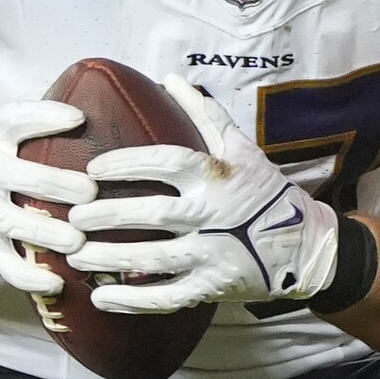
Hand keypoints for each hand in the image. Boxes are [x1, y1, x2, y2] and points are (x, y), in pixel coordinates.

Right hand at [0, 101, 91, 298]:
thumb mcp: (3, 122)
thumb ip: (38, 117)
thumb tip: (80, 118)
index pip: (14, 127)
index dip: (45, 125)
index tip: (80, 127)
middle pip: (12, 180)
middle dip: (51, 187)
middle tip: (88, 196)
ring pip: (6, 225)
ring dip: (42, 234)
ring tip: (76, 242)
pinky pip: (1, 263)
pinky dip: (26, 276)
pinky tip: (55, 283)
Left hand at [77, 78, 343, 313]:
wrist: (306, 247)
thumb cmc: (265, 193)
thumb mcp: (242, 149)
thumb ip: (204, 115)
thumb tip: (171, 77)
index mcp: (217, 176)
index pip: (166, 164)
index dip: (127, 164)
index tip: (93, 170)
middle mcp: (214, 215)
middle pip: (153, 215)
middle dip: (107, 216)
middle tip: (73, 218)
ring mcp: (214, 255)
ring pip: (154, 259)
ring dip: (110, 258)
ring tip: (75, 255)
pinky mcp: (213, 287)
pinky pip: (167, 297)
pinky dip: (132, 301)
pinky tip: (100, 298)